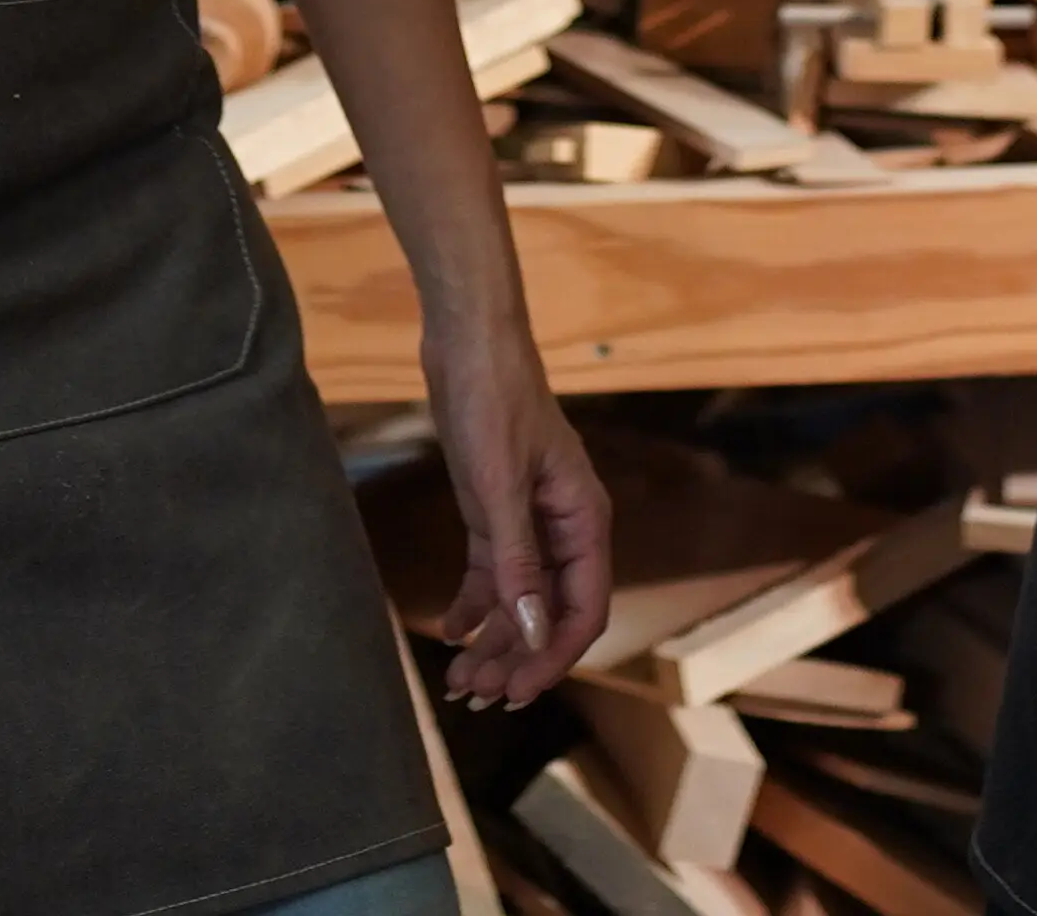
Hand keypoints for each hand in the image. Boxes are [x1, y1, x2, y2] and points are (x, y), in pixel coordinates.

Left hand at [422, 311, 612, 711]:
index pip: (584, 610)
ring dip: (495, 640)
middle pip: (551, 612)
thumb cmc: (492, 401)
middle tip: (475, 696)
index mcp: (584, 520)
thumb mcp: (497, 487)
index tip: (516, 692)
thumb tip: (537, 635)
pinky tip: (451, 631)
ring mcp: (531, 520)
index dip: (554, 658)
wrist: (468, 340)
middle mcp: (564, 527)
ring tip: (459, 680)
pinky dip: (476, 605)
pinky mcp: (496, 510)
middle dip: (517, 658)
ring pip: (521, 598)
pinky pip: (494, 573)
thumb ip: (517, 564)